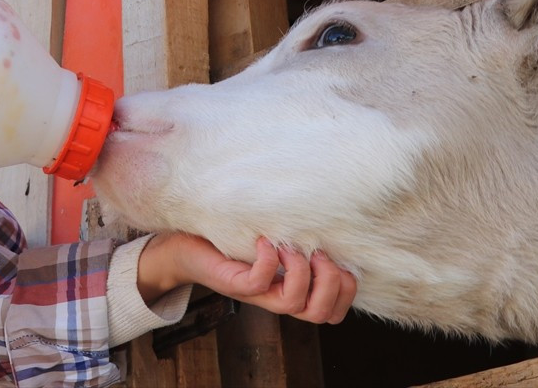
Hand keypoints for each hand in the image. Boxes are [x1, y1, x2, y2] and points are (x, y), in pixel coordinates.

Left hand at [136, 232, 355, 323]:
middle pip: (321, 314)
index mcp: (292, 289)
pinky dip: (268, 260)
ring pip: (294, 304)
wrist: (190, 244)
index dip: (347, 289)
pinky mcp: (234, 284)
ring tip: (289, 246)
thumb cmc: (234, 240)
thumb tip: (334, 223)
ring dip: (300, 271)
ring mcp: (256, 293)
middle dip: (331, 282)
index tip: (339, 258)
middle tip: (317, 253)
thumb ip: (302, 241)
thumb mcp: (277, 239)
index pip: (333, 312)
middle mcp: (277, 297)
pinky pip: (259, 283)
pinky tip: (263, 241)